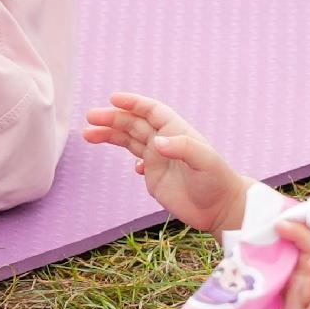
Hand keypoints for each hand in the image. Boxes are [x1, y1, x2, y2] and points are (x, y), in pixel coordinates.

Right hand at [84, 91, 253, 233]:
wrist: (221, 209)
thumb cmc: (217, 182)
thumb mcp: (204, 162)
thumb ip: (182, 148)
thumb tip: (156, 142)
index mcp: (176, 132)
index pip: (151, 111)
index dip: (133, 103)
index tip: (113, 99)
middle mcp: (165, 142)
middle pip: (133, 124)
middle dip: (111, 119)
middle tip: (90, 118)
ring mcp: (158, 159)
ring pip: (129, 140)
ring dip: (110, 135)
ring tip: (87, 134)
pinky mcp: (155, 177)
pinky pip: (137, 160)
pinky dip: (129, 159)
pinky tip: (129, 166)